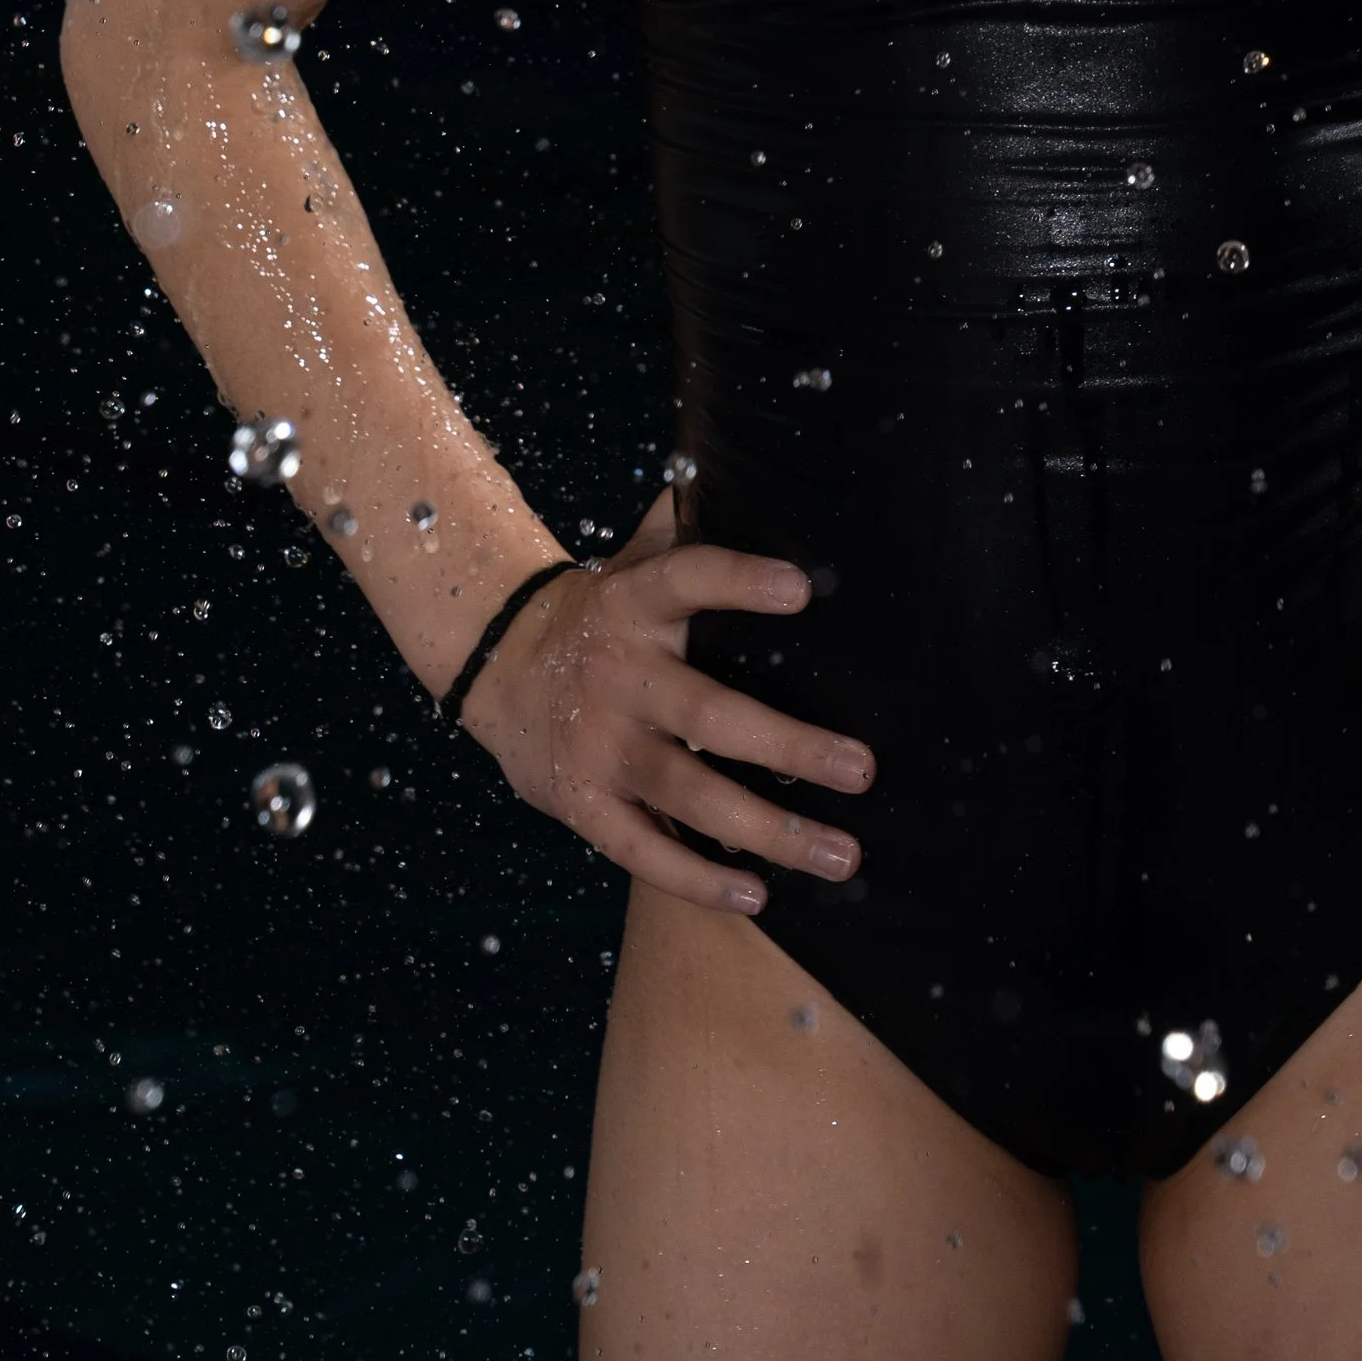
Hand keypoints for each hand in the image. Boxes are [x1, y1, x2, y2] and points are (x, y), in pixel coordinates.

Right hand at [458, 491, 874, 912]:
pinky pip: (643, 850)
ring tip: (843, 854)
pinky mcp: (583, 803)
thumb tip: (755, 466)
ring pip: (689, 792)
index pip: (688, 580)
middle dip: (790, 746)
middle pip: (710, 713)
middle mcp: (620, 674)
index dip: (739, 582)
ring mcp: (599, 744)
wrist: (498, 667)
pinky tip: (758, 894)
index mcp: (635, 601)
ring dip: (769, 830)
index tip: (802, 588)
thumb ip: (689, 521)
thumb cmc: (604, 609)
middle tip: (863, 769)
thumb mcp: (635, 556)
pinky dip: (697, 877)